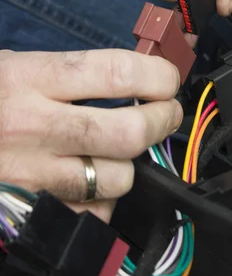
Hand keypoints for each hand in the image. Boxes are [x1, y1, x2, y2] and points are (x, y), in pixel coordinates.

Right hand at [0, 48, 181, 221]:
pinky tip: (95, 177)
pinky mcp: (32, 202)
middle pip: (127, 131)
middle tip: (165, 111)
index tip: (167, 78)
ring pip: (116, 177)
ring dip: (134, 163)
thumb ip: (77, 72)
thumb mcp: (21, 65)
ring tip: (125, 147)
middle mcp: (34, 125)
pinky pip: (91, 210)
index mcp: (32, 78)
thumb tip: (137, 76)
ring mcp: (33, 170)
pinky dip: (104, 198)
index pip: (117, 73)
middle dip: (162, 120)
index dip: (158, 76)